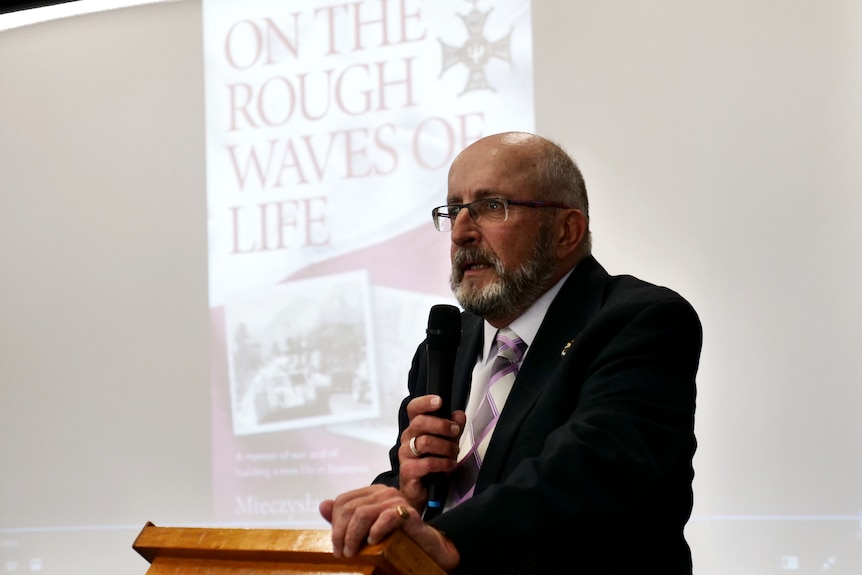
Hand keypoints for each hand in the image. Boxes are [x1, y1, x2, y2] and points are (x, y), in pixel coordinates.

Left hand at [319, 484, 459, 570]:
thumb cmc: (395, 537)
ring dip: (353, 536)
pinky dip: (376, 531)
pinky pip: (385, 518)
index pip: (343, 501)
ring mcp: (396, 500)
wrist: (426, 547)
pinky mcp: (407, 512)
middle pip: (349, 508)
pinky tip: (373, 541)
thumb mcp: (366, 529)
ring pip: (362, 513)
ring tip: (353, 552)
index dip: (335, 524)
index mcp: (372, 492)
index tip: (337, 546)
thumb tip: (322, 505)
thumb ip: (345, 518)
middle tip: (343, 553)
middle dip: (341, 533)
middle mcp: (383, 492)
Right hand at [398, 395, 465, 508]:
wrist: (423, 492)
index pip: (414, 409)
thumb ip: (453, 428)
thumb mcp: (448, 443)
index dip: (425, 402)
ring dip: (446, 447)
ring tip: (454, 454)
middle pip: (420, 422)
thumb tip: (459, 414)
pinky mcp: (407, 471)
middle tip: (455, 432)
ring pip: (425, 442)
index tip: (439, 401)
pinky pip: (428, 463)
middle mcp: (407, 438)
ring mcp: (405, 454)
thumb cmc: (433, 464)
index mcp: (415, 428)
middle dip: (442, 425)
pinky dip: (443, 463)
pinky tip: (450, 465)